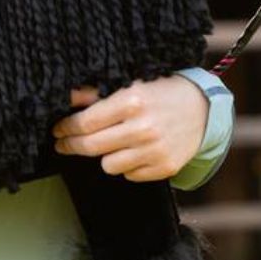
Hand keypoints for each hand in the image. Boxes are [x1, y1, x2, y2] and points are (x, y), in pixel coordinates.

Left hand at [50, 76, 208, 181]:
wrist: (203, 108)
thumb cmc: (160, 93)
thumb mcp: (129, 84)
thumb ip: (96, 93)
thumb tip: (65, 97)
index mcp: (131, 102)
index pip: (84, 123)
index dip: (65, 128)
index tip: (57, 129)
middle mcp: (143, 128)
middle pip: (90, 147)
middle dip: (72, 145)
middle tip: (64, 142)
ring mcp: (155, 151)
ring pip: (108, 166)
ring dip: (104, 155)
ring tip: (111, 142)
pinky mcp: (165, 167)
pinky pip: (129, 175)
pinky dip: (127, 165)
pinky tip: (134, 150)